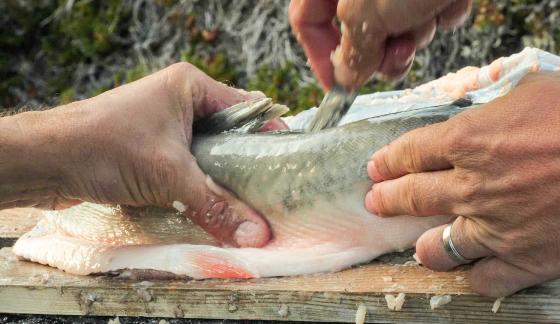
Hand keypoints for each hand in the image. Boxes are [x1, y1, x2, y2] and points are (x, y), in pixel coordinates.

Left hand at [8, 63, 284, 247]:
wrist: (46, 160)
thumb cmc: (107, 148)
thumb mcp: (170, 177)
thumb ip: (216, 206)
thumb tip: (256, 236)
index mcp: (192, 86)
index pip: (247, 108)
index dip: (269, 136)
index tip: (288, 167)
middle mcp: (181, 100)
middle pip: (230, 133)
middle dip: (247, 163)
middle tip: (271, 193)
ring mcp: (165, 124)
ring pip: (209, 152)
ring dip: (223, 177)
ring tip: (248, 204)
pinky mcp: (152, 147)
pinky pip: (189, 164)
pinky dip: (201, 183)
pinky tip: (215, 205)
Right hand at [289, 0, 471, 89]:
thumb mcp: (367, 15)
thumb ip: (352, 53)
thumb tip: (346, 79)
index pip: (306, 21)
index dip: (319, 58)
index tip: (339, 89)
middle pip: (358, 29)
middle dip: (381, 50)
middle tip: (396, 55)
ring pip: (399, 24)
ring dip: (417, 33)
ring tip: (427, 16)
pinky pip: (431, 10)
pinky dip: (443, 11)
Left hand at [365, 71, 559, 296]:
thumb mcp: (531, 90)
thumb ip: (493, 106)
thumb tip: (477, 111)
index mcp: (469, 140)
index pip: (409, 153)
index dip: (388, 162)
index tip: (376, 169)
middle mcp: (472, 187)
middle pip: (412, 197)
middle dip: (387, 199)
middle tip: (376, 201)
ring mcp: (496, 228)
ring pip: (438, 247)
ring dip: (424, 244)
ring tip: (420, 242)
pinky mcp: (526, 260)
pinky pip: (484, 279)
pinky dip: (473, 274)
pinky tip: (471, 268)